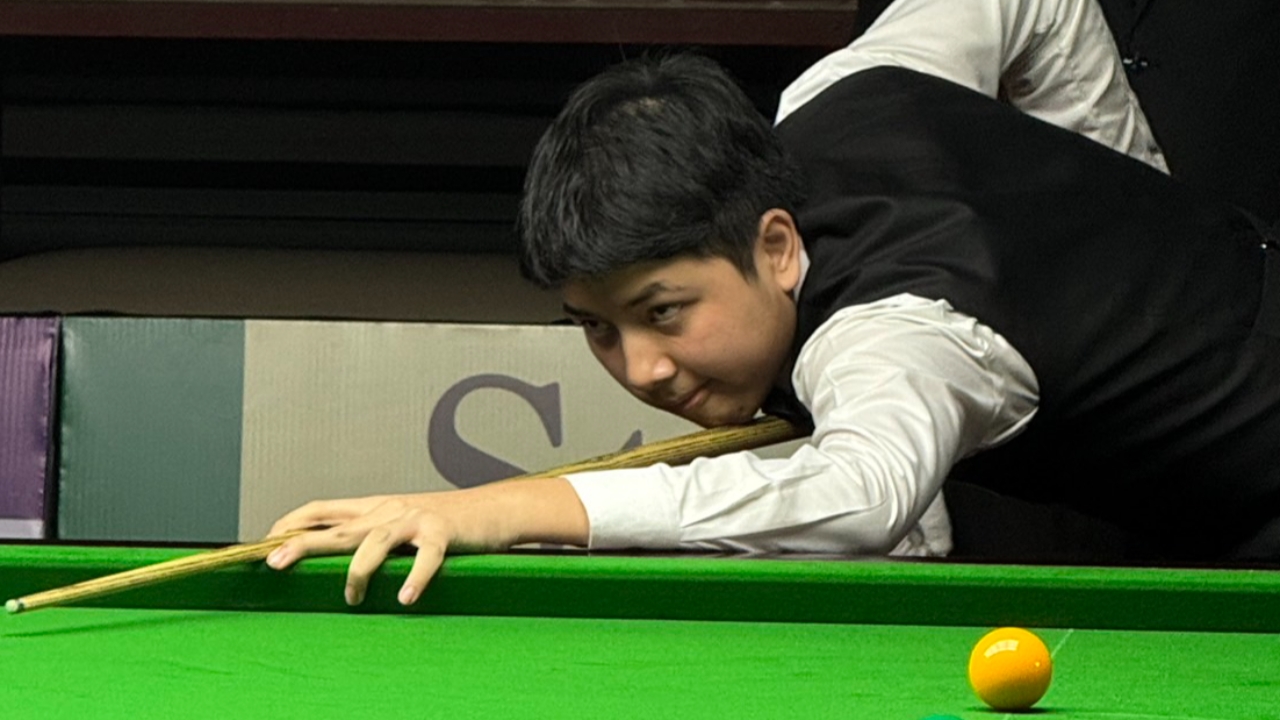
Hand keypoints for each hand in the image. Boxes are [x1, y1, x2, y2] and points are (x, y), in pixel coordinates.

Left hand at [263, 479, 587, 606]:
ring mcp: (415, 519)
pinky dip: (415, 577)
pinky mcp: (444, 532)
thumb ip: (371, 536)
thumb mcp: (400, 525)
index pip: (321, 509)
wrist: (495, 509)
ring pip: (375, 541)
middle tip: (274, 563)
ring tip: (352, 598)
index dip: (291, 524)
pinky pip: (426, 557)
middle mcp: (389, 510)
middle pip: (336, 527)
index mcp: (374, 508)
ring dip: (358, 571)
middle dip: (302, 544)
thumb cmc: (446, 524)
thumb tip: (334, 559)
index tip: (266, 544)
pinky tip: (405, 597)